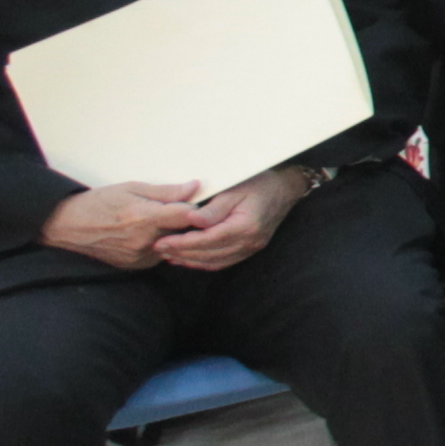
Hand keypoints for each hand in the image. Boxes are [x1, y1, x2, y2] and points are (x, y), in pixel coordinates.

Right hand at [42, 180, 220, 269]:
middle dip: (187, 222)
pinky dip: (161, 244)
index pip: (187, 216)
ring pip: (173, 246)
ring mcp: (140, 257)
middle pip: (183, 233)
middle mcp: (145, 241)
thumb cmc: (99, 202)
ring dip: (175, 235)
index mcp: (145, 218)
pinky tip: (153, 233)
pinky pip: (159, 255)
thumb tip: (195, 187)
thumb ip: (166, 192)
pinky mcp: (136, 266)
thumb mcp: (132, 188)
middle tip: (186, 210)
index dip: (198, 208)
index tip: (202, 201)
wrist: (67, 226)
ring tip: (166, 221)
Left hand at [152, 164, 311, 270]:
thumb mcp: (234, 189)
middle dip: (181, 254)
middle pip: (209, 254)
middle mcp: (249, 242)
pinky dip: (204, 262)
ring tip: (169, 255)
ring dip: (190, 261)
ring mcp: (251, 248)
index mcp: (245, 226)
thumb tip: (191, 220)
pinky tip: (189, 258)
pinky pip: (223, 262)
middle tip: (159, 249)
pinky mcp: (250, 249)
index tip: (162, 241)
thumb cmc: (259, 183)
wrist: (285, 188)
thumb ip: (213, 208)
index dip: (182, 243)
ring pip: (214, 262)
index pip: (207, 240)